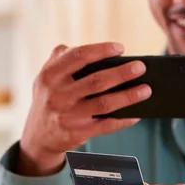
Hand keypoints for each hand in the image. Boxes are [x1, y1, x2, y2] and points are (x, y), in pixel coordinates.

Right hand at [18, 42, 151, 175]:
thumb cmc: (49, 97)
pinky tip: (137, 114)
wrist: (37, 136)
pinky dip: (123, 120)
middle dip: (122, 73)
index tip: (121, 48)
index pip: (78, 57)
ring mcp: (68, 116)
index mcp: (50, 75)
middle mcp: (57, 95)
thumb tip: (94, 49)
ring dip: (128, 96)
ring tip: (146, 89)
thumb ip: (61, 57)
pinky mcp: (77, 133)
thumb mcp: (46, 76)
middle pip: (96, 81)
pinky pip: (106, 125)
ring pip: (104, 104)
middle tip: (141, 67)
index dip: (101, 50)